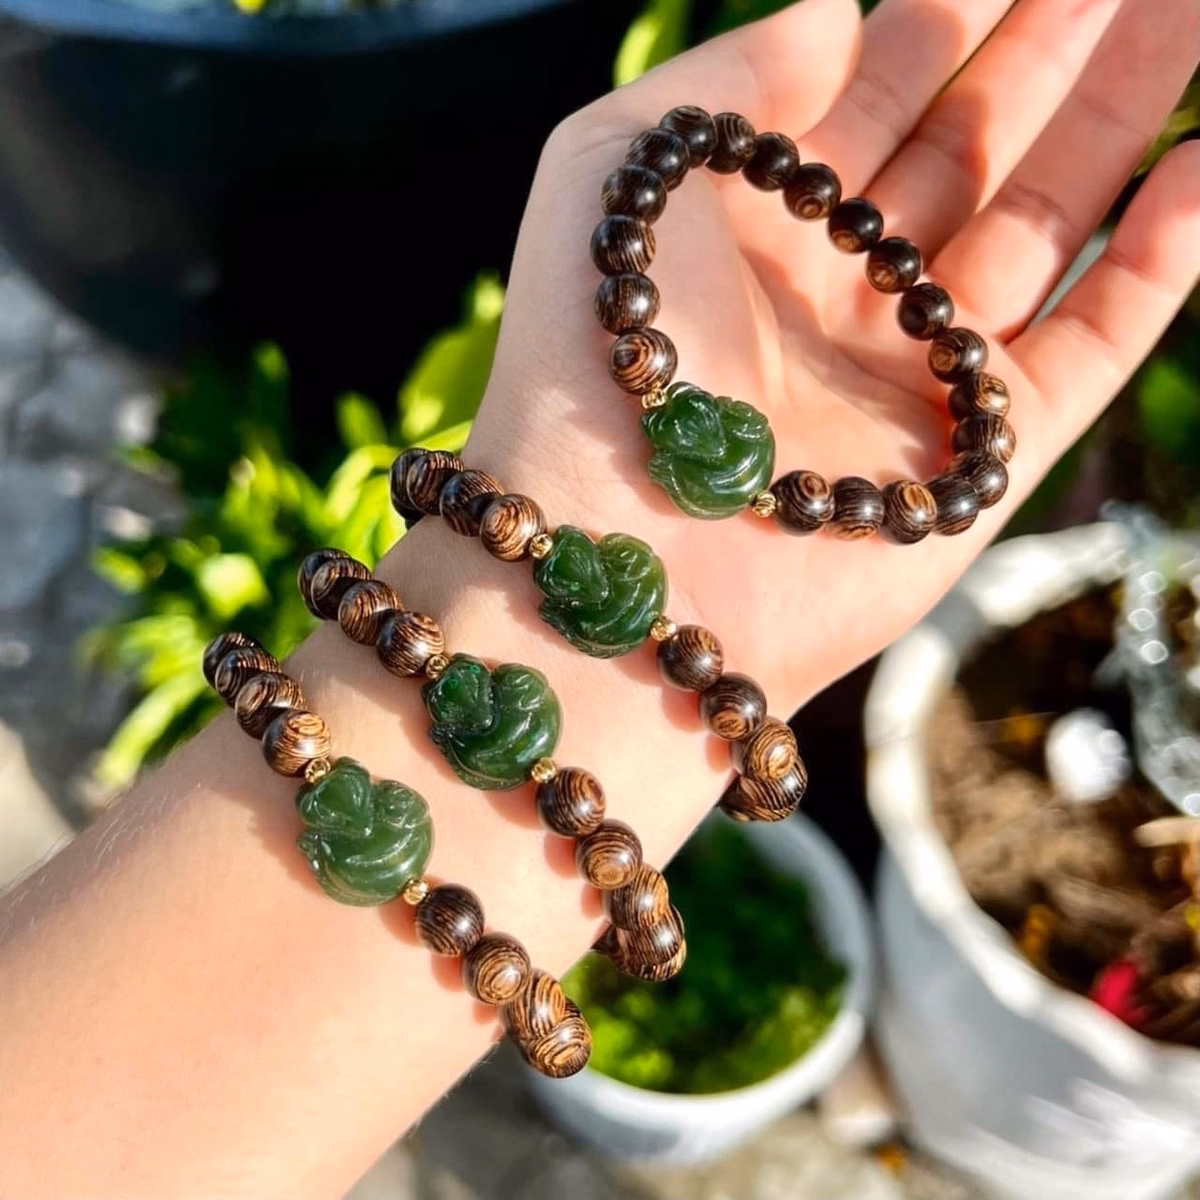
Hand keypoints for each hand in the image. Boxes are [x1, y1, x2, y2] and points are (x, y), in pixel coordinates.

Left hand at [470, 0, 1199, 704]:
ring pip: (1043, 225)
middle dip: (1055, 46)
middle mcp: (838, 297)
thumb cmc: (589, 357)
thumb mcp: (614, 171)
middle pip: (973, 146)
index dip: (954, 9)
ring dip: (1118, 120)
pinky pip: (1091, 347)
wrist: (622, 552)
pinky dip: (1157, 265)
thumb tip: (840, 8)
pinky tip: (1199, 167)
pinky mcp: (974, 463)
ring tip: (1188, 14)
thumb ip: (728, 82)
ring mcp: (911, 378)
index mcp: (754, 227)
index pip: (877, 91)